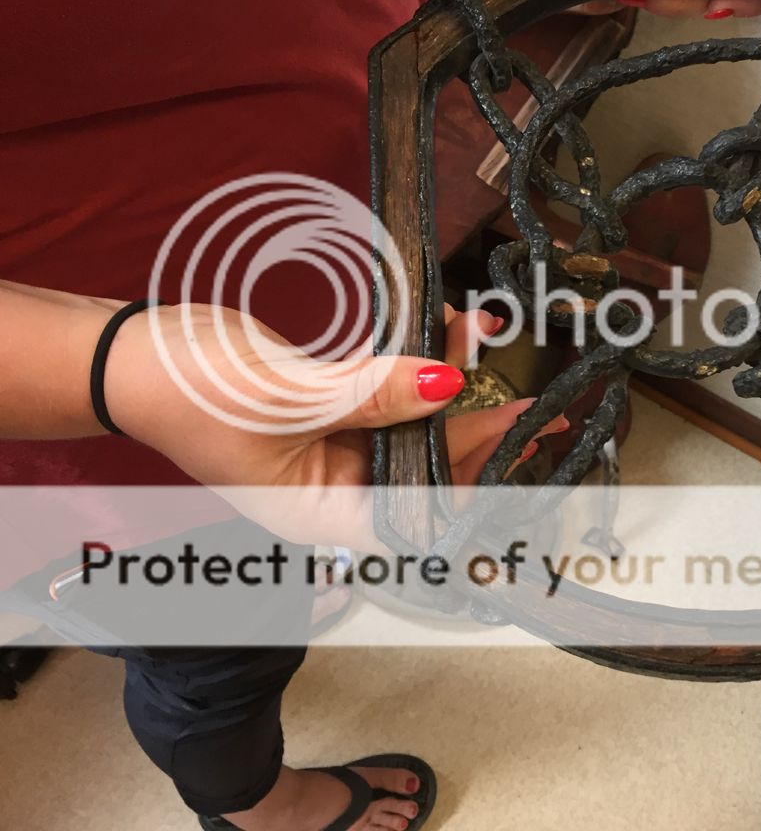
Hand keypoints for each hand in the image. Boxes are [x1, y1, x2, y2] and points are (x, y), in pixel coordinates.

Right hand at [107, 303, 565, 550]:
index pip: (417, 518)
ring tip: (494, 345)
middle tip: (538, 410)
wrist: (134, 351)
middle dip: (479, 433)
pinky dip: (419, 362)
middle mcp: (335, 490)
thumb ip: (377, 393)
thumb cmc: (192, 394)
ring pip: (413, 424)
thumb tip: (450, 382)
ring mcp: (334, 448)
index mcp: (323, 514)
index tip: (521, 452)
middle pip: (426, 471)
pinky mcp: (332, 408)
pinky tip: (453, 331)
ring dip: (454, 386)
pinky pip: (389, 389)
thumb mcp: (293, 398)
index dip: (474, 489)